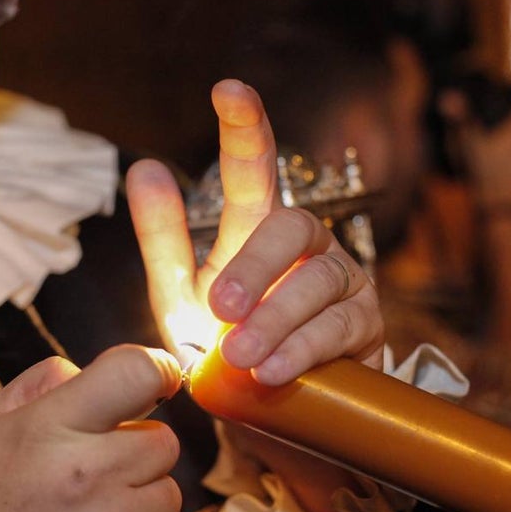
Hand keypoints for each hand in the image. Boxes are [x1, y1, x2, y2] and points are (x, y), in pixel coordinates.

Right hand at [0, 346, 185, 511]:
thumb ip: (41, 384)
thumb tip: (90, 370)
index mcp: (49, 431)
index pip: (136, 372)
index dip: (157, 370)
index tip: (158, 382)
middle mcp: (89, 477)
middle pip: (164, 441)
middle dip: (135, 454)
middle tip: (91, 480)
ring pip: (170, 495)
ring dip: (141, 505)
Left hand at [128, 78, 383, 384]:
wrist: (270, 422)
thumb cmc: (226, 351)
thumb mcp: (182, 299)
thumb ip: (164, 240)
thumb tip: (142, 166)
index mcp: (258, 232)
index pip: (255, 170)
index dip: (245, 128)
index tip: (227, 89)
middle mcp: (308, 248)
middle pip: (291, 227)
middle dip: (255, 265)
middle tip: (221, 308)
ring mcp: (344, 284)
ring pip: (316, 283)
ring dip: (273, 320)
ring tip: (237, 356)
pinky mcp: (368, 329)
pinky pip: (338, 330)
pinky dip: (300, 350)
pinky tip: (270, 371)